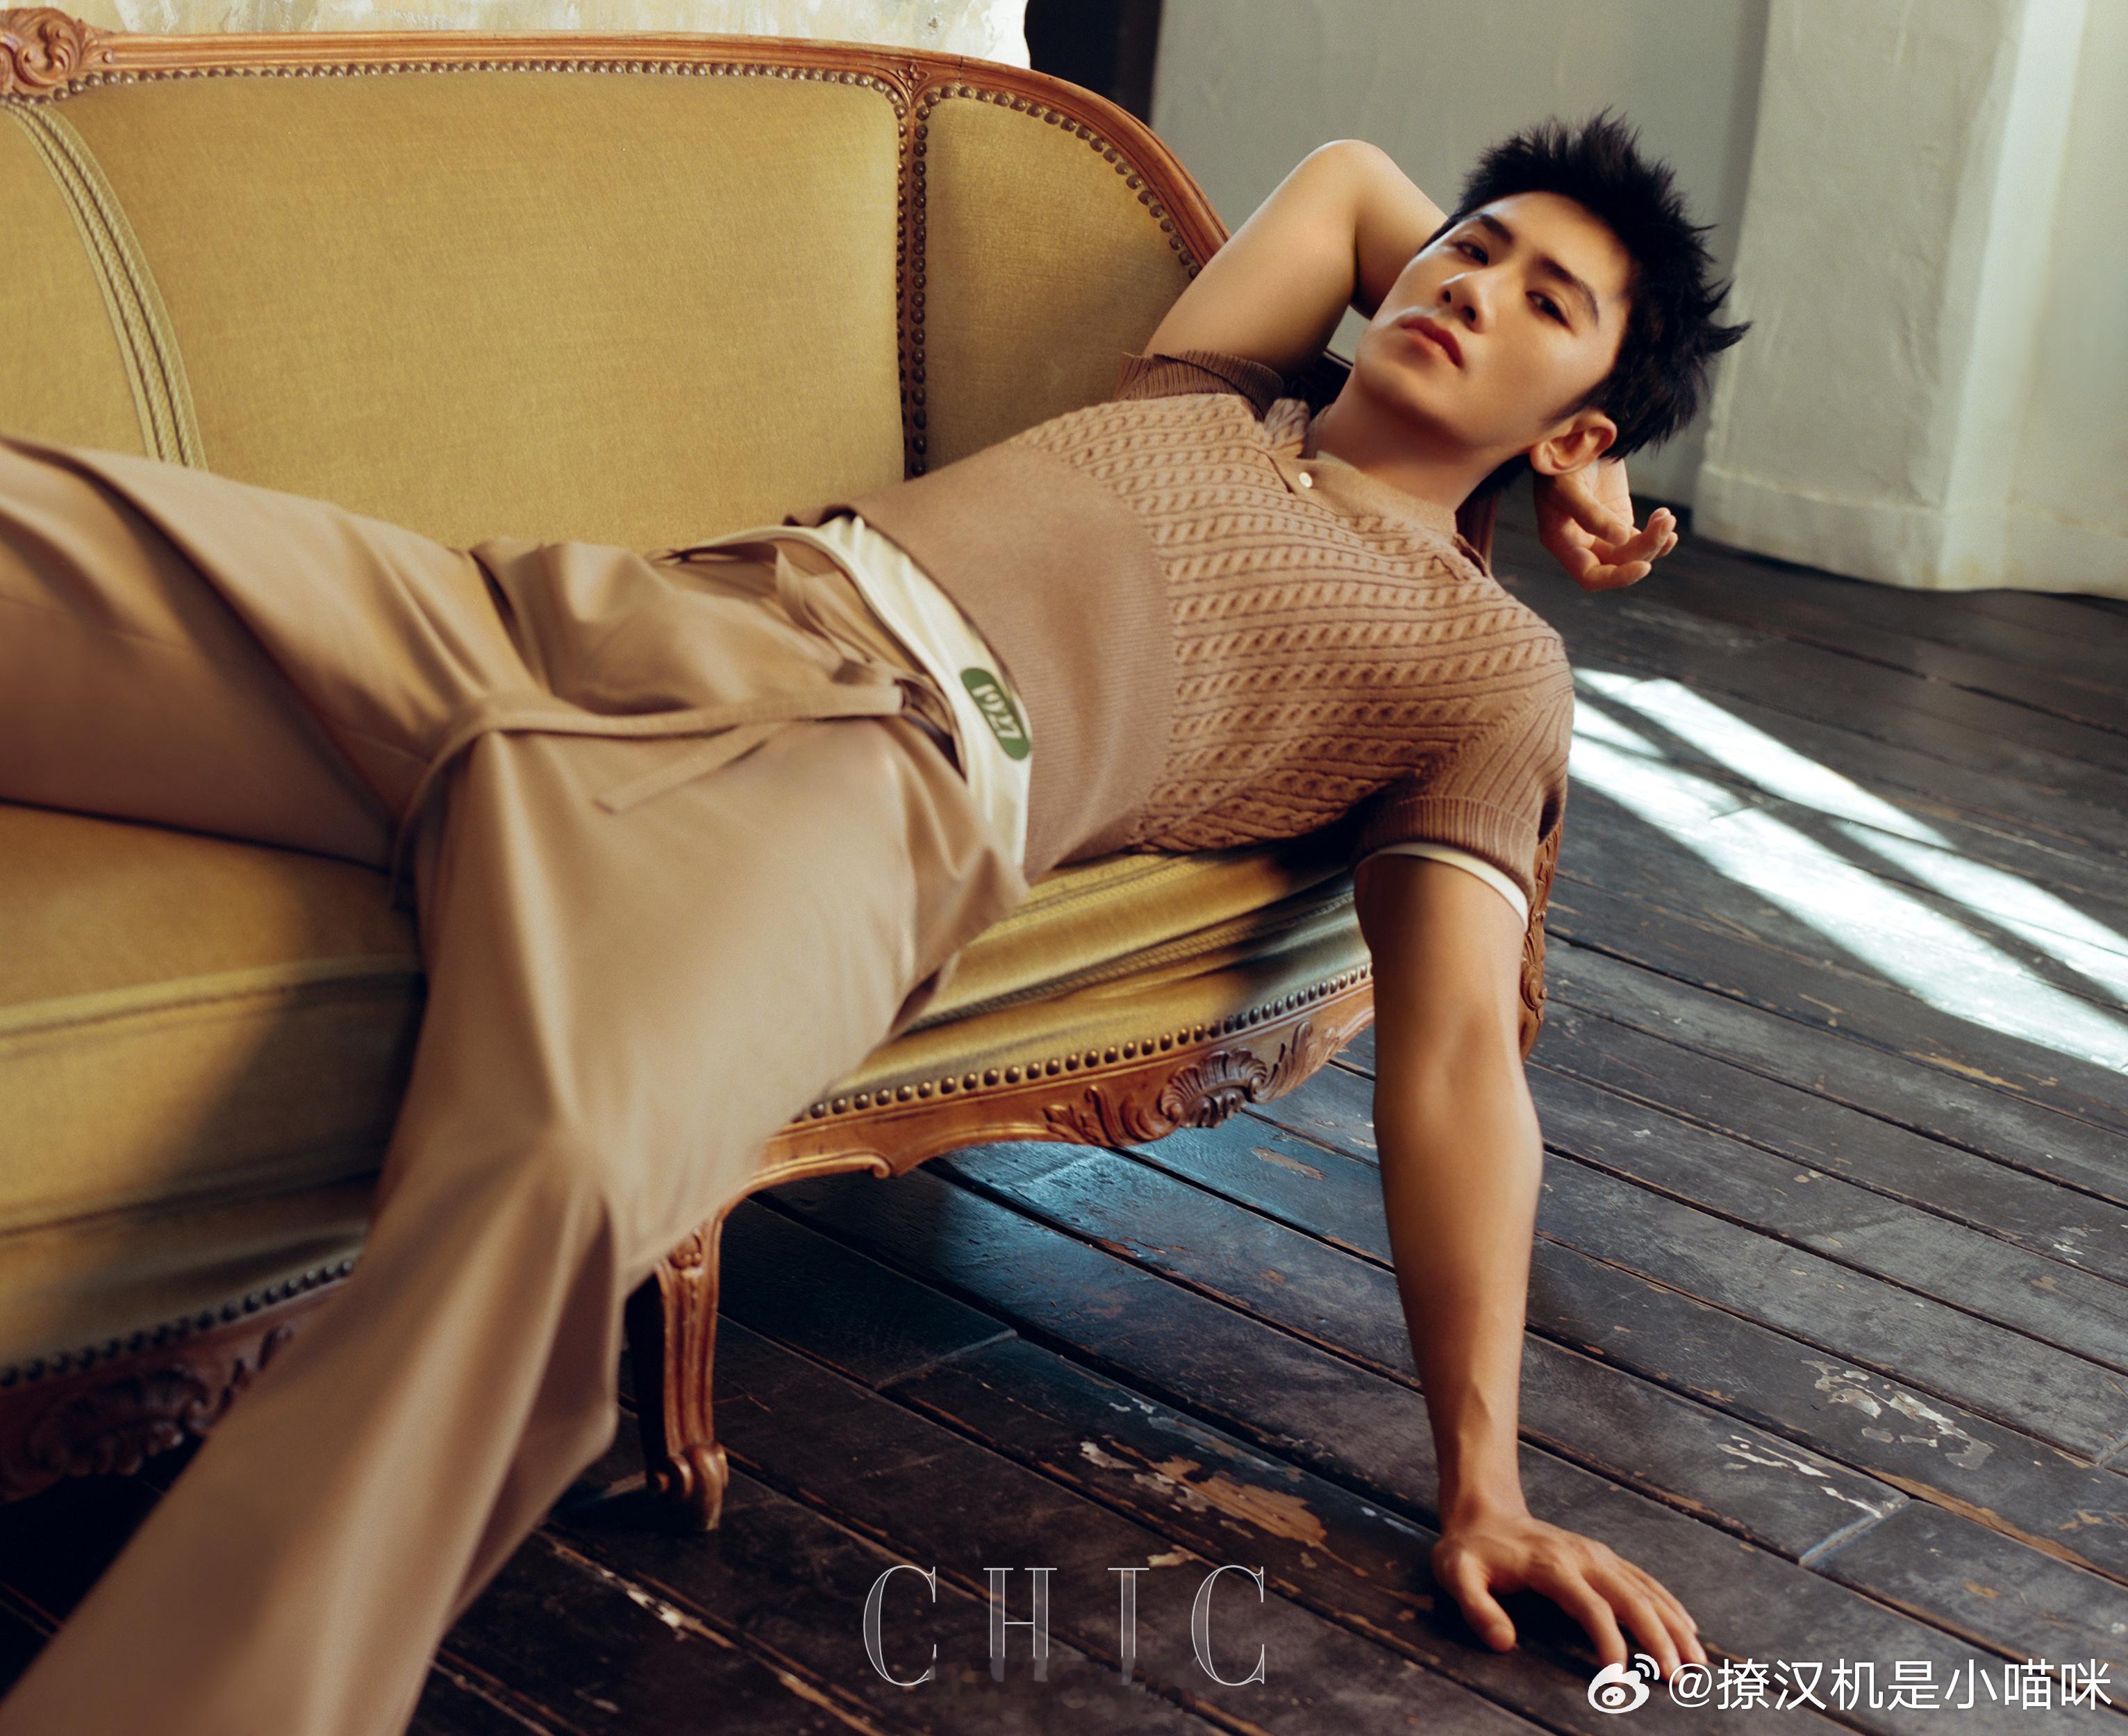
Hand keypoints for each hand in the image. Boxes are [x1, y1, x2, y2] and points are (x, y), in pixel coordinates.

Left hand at [1432, 1505, 1707, 1680]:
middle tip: (1679, 1679)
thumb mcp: (1455, 1575)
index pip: (1590, 1608)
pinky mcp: (1604, 1557)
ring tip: (1698, 1664)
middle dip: (1658, 1640)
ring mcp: (1597, 1555)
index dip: (1608, 1643)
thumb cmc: (1469, 1550)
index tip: (1619, 1681)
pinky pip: (1645, 1580)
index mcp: (1551, 1566)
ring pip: (1646, 1590)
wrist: (1483, 1511)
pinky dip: (1669, 1604)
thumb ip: (1477, 1608)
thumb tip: (1504, 1644)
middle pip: (1632, 1599)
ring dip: (1674, 1626)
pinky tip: (1688, 1628)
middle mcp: (1583, 1558)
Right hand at [1533, 458, 1677, 591]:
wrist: (1575, 433)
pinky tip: (1665, 518)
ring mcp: (1603, 533)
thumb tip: (1621, 539)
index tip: (1643, 566)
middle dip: (1644, 549)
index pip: (1590, 576)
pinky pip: (1642, 539)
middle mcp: (1582, 543)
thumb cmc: (1561, 458)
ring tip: (1667, 518)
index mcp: (1562, 542)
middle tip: (1666, 523)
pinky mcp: (1620, 519)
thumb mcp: (1569, 486)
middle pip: (1619, 564)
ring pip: (1634, 553)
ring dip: (1655, 540)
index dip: (1616, 578)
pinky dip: (1658, 533)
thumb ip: (1591, 515)